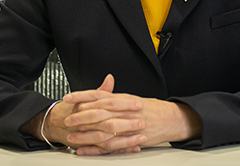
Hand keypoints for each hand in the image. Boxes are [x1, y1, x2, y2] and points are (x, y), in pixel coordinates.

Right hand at [41, 74, 147, 154]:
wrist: (56, 123)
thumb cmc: (74, 109)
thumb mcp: (87, 97)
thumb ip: (101, 91)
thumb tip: (110, 79)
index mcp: (90, 106)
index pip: (109, 104)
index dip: (125, 104)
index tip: (138, 104)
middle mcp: (89, 122)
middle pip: (109, 123)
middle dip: (127, 124)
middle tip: (142, 122)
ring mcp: (90, 135)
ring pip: (109, 139)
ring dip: (126, 139)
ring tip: (141, 137)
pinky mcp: (91, 146)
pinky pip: (107, 150)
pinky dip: (120, 150)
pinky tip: (133, 148)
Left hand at [62, 75, 202, 152]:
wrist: (172, 119)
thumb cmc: (152, 109)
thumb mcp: (132, 99)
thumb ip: (115, 95)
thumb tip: (102, 89)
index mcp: (123, 99)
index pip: (99, 95)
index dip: (82, 95)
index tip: (68, 97)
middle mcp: (125, 111)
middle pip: (99, 112)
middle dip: (80, 116)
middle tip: (67, 119)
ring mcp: (128, 126)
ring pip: (102, 130)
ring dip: (85, 134)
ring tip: (71, 137)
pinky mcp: (130, 139)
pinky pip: (110, 146)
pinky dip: (96, 149)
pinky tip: (84, 150)